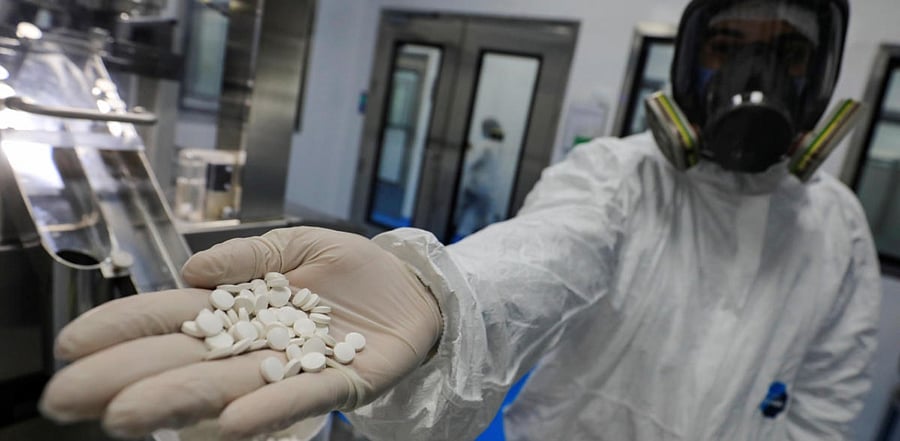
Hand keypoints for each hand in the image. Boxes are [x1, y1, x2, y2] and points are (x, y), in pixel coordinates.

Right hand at [40, 227, 442, 439]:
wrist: (412, 288)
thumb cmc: (352, 269)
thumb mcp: (298, 244)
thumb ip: (249, 256)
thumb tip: (193, 269)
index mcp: (240, 306)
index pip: (170, 317)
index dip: (122, 330)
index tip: (71, 346)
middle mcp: (256, 343)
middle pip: (183, 360)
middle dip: (126, 377)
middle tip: (69, 399)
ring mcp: (294, 366)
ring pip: (228, 386)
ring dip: (179, 401)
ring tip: (129, 417)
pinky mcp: (340, 382)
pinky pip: (299, 397)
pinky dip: (264, 411)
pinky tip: (229, 423)